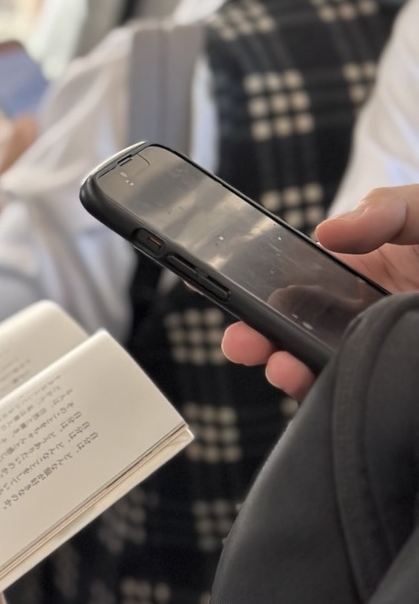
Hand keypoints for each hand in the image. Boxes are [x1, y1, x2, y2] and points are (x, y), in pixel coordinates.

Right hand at [221, 186, 418, 401]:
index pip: (291, 279)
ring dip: (284, 368)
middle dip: (254, 335)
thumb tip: (328, 232)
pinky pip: (344, 392)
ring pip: (311, 366)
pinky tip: (314, 383)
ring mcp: (368, 348)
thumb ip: (386, 210)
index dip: (249, 285)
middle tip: (240, 340)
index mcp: (354, 270)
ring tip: (280, 366)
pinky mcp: (382, 374)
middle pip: (290, 328)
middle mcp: (355, 314)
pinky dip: (319, 392)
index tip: (217, 284)